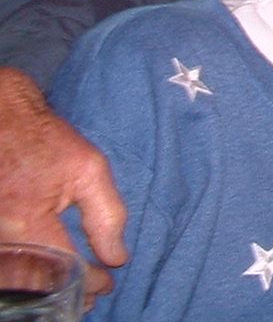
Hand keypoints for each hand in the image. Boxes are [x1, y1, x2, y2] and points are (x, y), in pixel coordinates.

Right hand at [0, 66, 126, 294]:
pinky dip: (30, 274)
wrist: (1, 119)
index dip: (89, 282)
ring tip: (75, 291)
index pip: (64, 270)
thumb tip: (117, 256)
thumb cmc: (45, 140)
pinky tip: (50, 274)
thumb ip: (106, 214)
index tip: (108, 284)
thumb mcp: (88, 169)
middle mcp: (3, 237)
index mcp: (29, 223)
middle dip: (67, 293)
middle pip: (36, 284)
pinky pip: (9, 264)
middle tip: (92, 297)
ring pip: (20, 278)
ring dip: (47, 288)